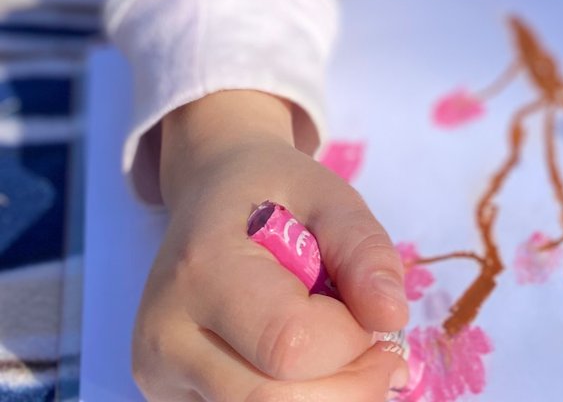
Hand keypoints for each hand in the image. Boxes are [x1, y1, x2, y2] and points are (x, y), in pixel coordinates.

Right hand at [133, 91, 410, 401]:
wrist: (210, 193)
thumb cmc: (273, 192)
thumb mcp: (328, 196)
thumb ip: (364, 250)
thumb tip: (391, 317)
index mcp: (202, 268)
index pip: (288, 343)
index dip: (350, 339)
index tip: (372, 312)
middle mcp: (164, 336)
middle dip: (348, 387)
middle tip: (383, 354)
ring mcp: (160, 378)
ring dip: (326, 399)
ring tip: (350, 359)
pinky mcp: (169, 400)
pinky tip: (313, 371)